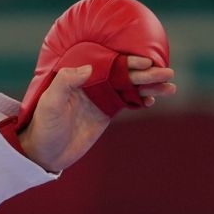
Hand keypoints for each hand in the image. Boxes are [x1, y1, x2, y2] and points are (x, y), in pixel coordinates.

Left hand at [18, 56, 175, 173]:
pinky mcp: (105, 113)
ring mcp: (101, 98)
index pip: (110, 64)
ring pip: (130, 88)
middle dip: (147, 74)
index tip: (146, 62)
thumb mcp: (50, 102)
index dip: (128, 63)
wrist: (44, 151)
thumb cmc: (43, 125)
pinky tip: (153, 99)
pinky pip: (127, 102)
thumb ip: (65, 82)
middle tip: (168, 72)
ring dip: (150, 86)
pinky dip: (141, 100)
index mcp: (81, 76)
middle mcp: (93, 84)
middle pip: (125, 75)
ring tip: (170, 86)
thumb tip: (87, 68)